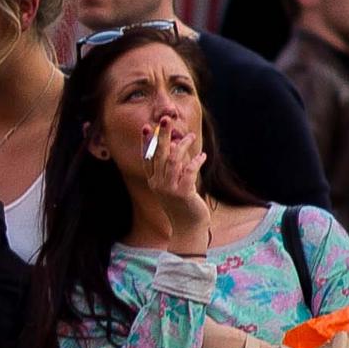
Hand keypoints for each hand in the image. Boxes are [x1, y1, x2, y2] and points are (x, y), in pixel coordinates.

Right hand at [145, 118, 210, 249]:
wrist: (188, 228)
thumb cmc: (183, 205)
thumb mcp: (173, 186)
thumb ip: (172, 169)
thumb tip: (173, 147)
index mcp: (153, 181)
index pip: (147, 158)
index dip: (147, 142)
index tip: (147, 127)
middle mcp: (158, 184)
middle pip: (158, 154)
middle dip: (162, 135)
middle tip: (166, 120)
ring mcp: (169, 189)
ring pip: (173, 160)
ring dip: (182, 145)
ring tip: (190, 136)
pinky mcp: (183, 193)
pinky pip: (189, 171)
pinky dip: (196, 161)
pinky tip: (202, 155)